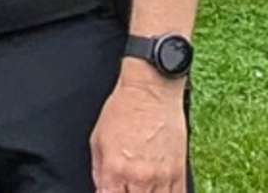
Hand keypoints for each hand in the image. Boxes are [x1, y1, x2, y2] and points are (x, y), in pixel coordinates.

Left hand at [91, 63, 188, 192]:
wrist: (150, 93)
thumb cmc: (123, 110)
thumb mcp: (97, 139)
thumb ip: (98, 169)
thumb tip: (101, 187)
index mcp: (115, 169)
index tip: (109, 191)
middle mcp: (139, 177)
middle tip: (126, 187)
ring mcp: (162, 176)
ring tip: (141, 187)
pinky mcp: (180, 171)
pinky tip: (158, 190)